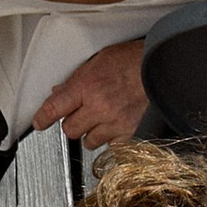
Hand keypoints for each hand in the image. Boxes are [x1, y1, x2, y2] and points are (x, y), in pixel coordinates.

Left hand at [31, 37, 148, 145]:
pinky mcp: (130, 133)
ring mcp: (115, 123)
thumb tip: (59, 92)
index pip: (54, 108)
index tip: (39, 123)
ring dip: (92, 132)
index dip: (43, 118)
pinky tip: (117, 126)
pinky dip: (111, 139)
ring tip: (103, 118)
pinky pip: (111, 146)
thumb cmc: (136, 60)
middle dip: (73, 123)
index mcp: (87, 86)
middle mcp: (99, 107)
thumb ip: (77, 79)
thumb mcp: (101, 59)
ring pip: (89, 141)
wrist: (167, 68)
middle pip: (70, 130)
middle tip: (82, 113)